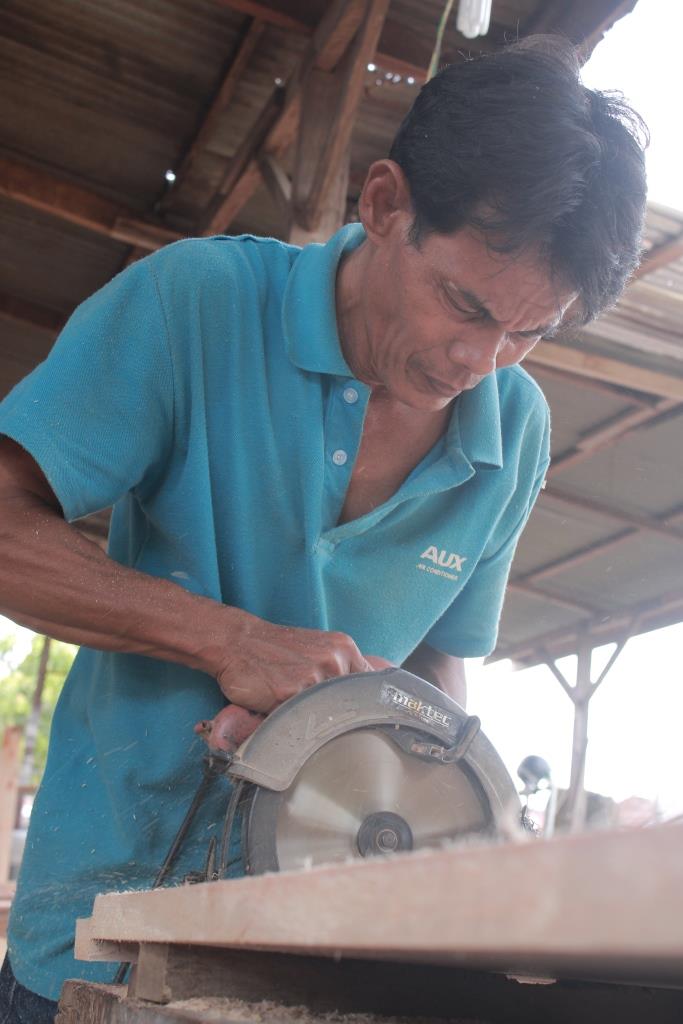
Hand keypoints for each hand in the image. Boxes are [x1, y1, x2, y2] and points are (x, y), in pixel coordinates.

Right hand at [215, 613, 392, 712]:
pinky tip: (277, 709)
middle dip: (335, 716)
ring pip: (324, 715)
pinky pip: (298, 720)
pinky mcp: (289, 694)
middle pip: (350, 706)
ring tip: (293, 708)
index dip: (365, 705)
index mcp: (344, 649)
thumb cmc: (276, 650)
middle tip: (316, 715)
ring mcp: (313, 678)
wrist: (237, 641)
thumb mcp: (318, 650)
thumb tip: (362, 704)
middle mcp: (334, 662)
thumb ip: (340, 672)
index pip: (370, 686)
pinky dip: (289, 721)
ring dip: (311, 719)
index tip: (360, 718)